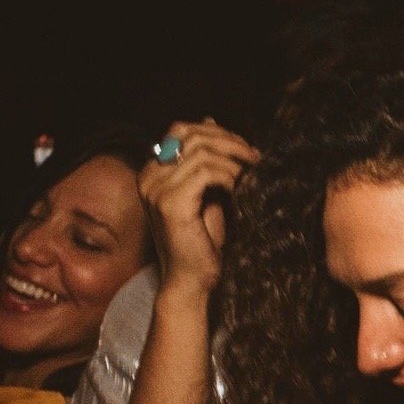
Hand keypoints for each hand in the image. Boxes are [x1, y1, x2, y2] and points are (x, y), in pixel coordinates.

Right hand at [140, 119, 259, 294]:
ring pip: (202, 152)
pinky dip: (228, 177)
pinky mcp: (171, 203)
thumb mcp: (206, 193)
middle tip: (254, 156)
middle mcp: (149, 176)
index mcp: (153, 172)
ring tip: (252, 173)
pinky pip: (206, 173)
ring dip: (233, 160)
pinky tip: (238, 190)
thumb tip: (211, 120)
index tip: (244, 149)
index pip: (181, 130)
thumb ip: (207, 162)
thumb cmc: (201, 243)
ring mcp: (157, 189)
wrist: (192, 282)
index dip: (216, 133)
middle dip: (228, 141)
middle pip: (190, 134)